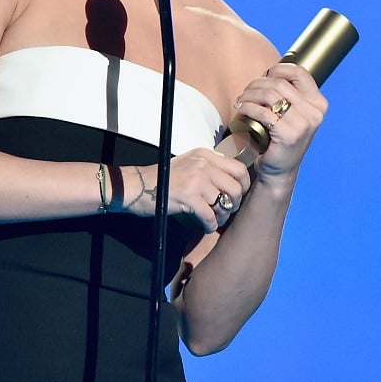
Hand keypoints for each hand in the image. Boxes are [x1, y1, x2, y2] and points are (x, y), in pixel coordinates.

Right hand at [125, 148, 251, 232]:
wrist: (136, 186)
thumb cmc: (162, 178)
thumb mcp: (188, 163)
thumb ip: (209, 168)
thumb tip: (232, 180)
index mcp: (205, 155)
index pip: (239, 168)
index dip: (244, 186)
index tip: (237, 196)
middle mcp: (203, 164)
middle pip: (236, 187)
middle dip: (234, 204)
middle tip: (225, 211)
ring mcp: (196, 179)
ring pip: (225, 202)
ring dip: (222, 216)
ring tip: (214, 220)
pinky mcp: (188, 196)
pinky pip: (210, 216)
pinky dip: (210, 225)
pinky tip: (205, 227)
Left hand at [233, 63, 326, 181]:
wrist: (280, 170)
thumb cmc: (282, 138)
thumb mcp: (293, 114)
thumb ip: (289, 94)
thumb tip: (270, 72)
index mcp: (318, 104)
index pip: (300, 73)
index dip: (279, 69)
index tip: (265, 75)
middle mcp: (315, 113)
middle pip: (280, 83)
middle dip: (258, 83)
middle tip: (247, 90)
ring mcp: (303, 124)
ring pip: (270, 95)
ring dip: (250, 94)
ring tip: (241, 99)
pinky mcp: (289, 134)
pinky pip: (263, 112)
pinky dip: (248, 107)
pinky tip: (241, 109)